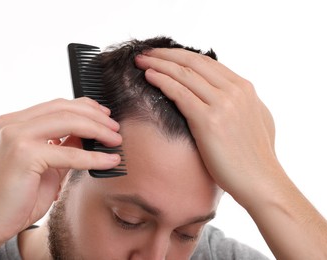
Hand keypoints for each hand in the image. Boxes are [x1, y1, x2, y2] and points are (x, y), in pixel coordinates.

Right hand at [0, 98, 121, 245]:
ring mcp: (14, 136)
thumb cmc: (14, 197)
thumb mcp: (44, 165)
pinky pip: (69, 152)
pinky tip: (109, 160)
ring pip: (68, 122)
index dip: (85, 107)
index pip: (56, 105)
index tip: (104, 115)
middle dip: (96, 116)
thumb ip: (62, 146)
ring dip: (98, 130)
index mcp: (12, 123)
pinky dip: (93, 156)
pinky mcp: (23, 155)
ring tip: (115, 140)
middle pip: (64, 108)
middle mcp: (10, 124)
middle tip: (115, 128)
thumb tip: (87, 135)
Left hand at [135, 49, 277, 204]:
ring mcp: (223, 104)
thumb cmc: (254, 156)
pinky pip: (180, 93)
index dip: (180, 55)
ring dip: (158, 64)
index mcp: (244, 88)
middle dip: (165, 54)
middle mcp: (235, 90)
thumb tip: (225, 93)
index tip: (163, 55)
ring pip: (183, 74)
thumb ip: (240, 101)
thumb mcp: (255, 118)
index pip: (205, 62)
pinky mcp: (209, 121)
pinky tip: (149, 76)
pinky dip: (162, 81)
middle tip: (146, 53)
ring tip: (140, 61)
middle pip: (192, 62)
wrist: (260, 181)